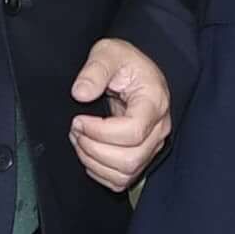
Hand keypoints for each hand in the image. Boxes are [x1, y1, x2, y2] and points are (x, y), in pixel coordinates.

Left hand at [66, 38, 173, 189]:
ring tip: (79, 139)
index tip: (79, 119)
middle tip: (76, 129)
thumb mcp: (109, 53)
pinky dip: (99, 172)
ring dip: (94, 161)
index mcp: (154, 103)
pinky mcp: (142, 158)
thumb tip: (80, 93)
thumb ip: (95, 70)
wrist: (135, 73)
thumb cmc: (125, 63)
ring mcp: (152, 146)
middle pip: (130, 159)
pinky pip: (121, 180)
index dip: (100, 132)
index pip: (133, 132)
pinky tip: (88, 152)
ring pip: (125, 173)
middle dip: (94, 149)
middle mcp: (159, 129)